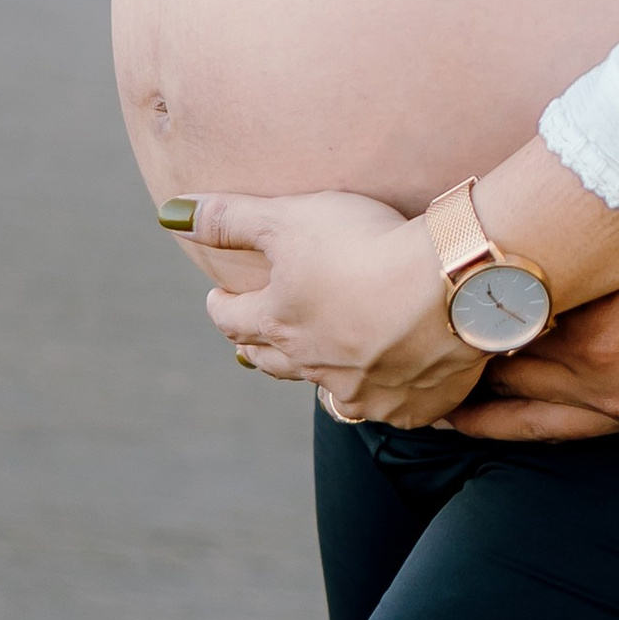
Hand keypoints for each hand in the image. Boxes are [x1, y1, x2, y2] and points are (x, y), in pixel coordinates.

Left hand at [186, 188, 486, 428]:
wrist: (448, 286)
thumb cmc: (365, 246)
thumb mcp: (290, 218)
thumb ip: (231, 218)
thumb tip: (170, 211)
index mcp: (280, 322)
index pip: (232, 319)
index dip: (220, 306)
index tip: (216, 297)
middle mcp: (314, 365)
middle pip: (272, 362)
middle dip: (257, 348)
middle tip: (250, 340)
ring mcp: (363, 390)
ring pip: (329, 392)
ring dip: (317, 378)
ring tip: (318, 369)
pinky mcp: (409, 405)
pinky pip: (388, 407)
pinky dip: (384, 394)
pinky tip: (389, 384)